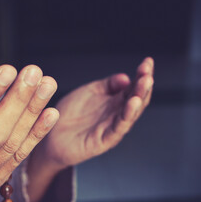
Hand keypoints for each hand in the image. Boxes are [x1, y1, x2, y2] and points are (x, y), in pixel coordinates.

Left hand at [37, 57, 153, 166]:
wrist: (52, 136)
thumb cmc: (71, 114)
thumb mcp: (89, 92)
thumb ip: (107, 85)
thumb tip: (126, 77)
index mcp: (115, 101)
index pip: (133, 87)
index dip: (142, 74)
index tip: (148, 61)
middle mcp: (116, 114)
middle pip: (136, 99)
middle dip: (144, 85)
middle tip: (148, 72)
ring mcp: (112, 128)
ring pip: (131, 113)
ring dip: (140, 97)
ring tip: (146, 82)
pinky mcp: (104, 140)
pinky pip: (118, 127)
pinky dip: (127, 115)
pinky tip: (133, 102)